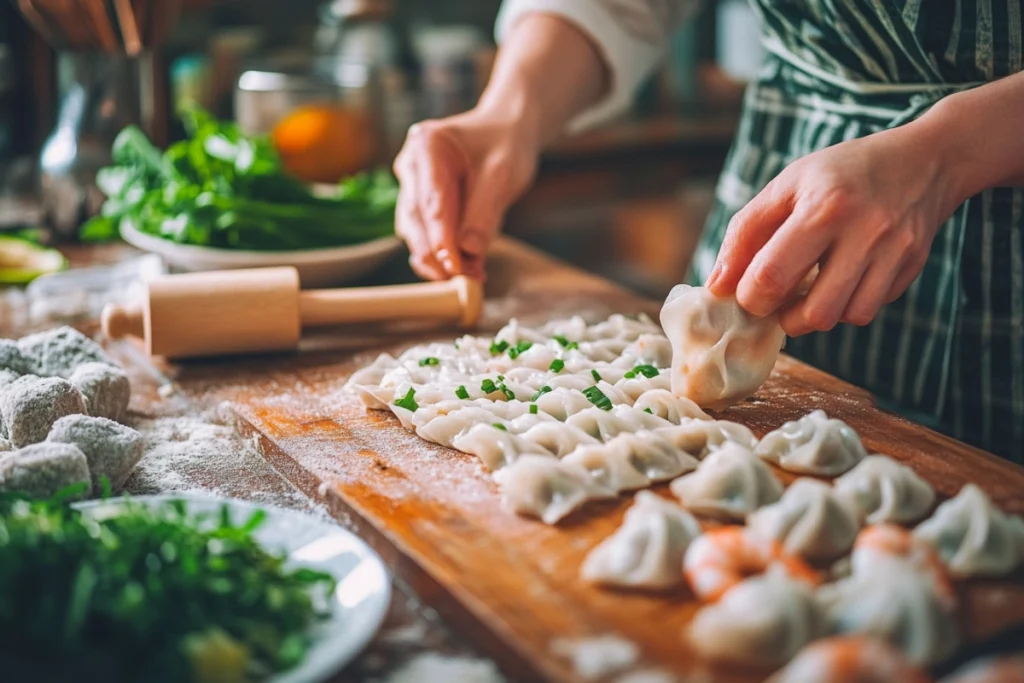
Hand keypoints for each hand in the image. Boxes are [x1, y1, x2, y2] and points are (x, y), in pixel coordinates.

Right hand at [393, 110, 539, 280]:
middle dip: (436, 254)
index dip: (441, 238)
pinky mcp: (420, 204)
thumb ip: (485, 210)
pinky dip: (445, 255)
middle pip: (415, 219)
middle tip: (460, 280)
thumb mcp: (503, 173)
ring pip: (415, 231)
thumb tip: (469, 250)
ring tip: (470, 278)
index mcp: (426, 145)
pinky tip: (469, 270)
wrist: (507, 133)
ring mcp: (411, 185)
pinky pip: (427, 234)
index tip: (454, 266)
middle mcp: (410, 164)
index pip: (431, 202)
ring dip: (438, 259)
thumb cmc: (506, 145)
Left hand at [705, 122, 962, 335]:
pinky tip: (838, 282)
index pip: (772, 276)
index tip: (746, 292)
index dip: (750, 297)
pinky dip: (846, 306)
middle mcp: (865, 232)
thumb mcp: (787, 185)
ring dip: (815, 315)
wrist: (924, 160)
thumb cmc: (841, 173)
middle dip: (783, 317)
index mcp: (824, 207)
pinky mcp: (911, 268)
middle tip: (774, 300)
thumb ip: (745, 233)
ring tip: (805, 291)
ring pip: (845, 318)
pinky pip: (869, 309)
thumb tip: (717, 286)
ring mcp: (894, 253)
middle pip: (814, 312)